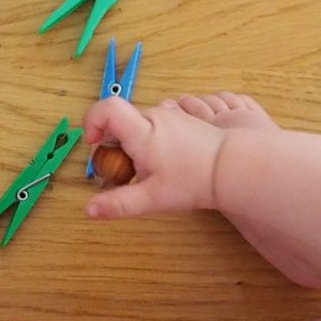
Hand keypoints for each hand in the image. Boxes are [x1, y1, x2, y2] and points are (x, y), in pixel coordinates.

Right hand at [79, 97, 227, 220]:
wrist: (233, 167)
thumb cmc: (193, 181)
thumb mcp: (151, 198)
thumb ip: (118, 203)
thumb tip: (88, 210)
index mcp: (141, 131)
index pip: (105, 109)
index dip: (91, 123)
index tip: (94, 146)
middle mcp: (154, 116)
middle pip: (119, 121)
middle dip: (112, 145)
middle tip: (123, 172)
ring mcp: (171, 116)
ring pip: (138, 124)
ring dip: (132, 144)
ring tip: (147, 170)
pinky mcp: (183, 120)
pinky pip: (155, 125)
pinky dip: (150, 141)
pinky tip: (164, 163)